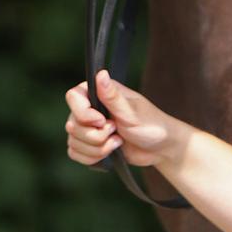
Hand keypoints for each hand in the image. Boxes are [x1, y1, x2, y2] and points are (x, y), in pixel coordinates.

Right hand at [64, 70, 182, 168]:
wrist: (159, 148)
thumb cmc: (150, 124)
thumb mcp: (131, 111)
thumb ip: (112, 96)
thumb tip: (100, 73)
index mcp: (99, 92)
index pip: (72, 97)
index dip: (83, 113)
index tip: (102, 121)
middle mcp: (90, 108)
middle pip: (72, 124)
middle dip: (95, 136)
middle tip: (116, 131)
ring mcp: (88, 127)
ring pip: (73, 141)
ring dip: (97, 149)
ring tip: (117, 142)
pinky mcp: (89, 145)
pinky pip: (75, 153)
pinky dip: (92, 158)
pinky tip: (110, 152)